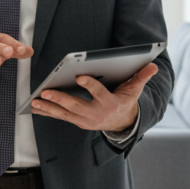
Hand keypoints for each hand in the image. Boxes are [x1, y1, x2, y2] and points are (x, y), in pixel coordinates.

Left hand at [30, 62, 158, 131]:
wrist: (122, 123)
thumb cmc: (126, 101)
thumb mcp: (135, 90)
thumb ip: (142, 77)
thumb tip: (154, 65)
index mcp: (110, 104)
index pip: (100, 94)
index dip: (90, 86)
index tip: (79, 76)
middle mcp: (96, 114)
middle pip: (77, 106)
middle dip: (61, 99)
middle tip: (46, 92)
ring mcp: (85, 121)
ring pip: (65, 114)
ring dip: (49, 108)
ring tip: (35, 101)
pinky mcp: (77, 122)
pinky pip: (61, 117)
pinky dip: (48, 113)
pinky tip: (35, 107)